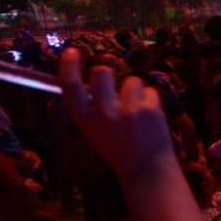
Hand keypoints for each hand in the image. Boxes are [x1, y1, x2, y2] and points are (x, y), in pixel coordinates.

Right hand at [60, 48, 174, 182]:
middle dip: (109, 74)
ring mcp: (128, 110)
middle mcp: (104, 113)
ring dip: (135, 91)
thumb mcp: (96, 131)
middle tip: (116, 89)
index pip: (71, 87)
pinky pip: (150, 90)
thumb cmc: (119, 149)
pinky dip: (151, 100)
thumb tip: (94, 80)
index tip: (72, 52)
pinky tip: (150, 118)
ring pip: (132, 80)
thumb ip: (93, 108)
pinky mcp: (150, 109)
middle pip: (102, 71)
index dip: (69, 67)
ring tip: (138, 112)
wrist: (147, 169)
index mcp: (86, 120)